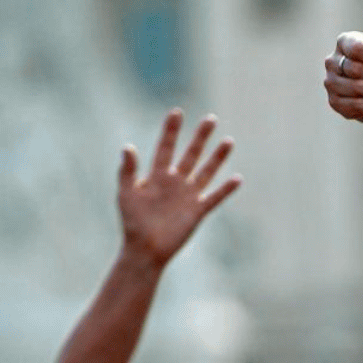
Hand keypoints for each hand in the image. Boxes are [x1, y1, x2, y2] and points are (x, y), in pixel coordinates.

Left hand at [117, 110, 239, 267]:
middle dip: (200, 137)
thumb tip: (128, 147)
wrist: (145, 249)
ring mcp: (188, 196)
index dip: (171, 131)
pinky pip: (215, 197)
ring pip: (206, 171)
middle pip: (190, 154)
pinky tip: (237, 178)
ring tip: (228, 141)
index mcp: (156, 176)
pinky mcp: (198, 211)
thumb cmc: (131, 222)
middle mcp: (175, 182)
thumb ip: (127, 171)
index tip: (177, 112)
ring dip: (218, 157)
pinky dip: (226, 189)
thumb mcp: (125, 194)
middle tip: (211, 119)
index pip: (165, 147)